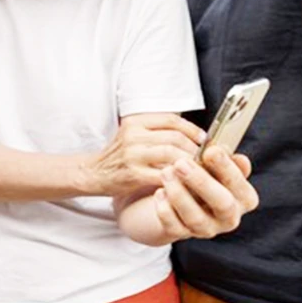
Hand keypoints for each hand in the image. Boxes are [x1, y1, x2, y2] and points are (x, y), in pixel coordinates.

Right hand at [89, 114, 204, 196]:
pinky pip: (163, 174)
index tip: (204, 139)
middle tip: (207, 158)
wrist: (94, 172)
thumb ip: (157, 131)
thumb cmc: (120, 155)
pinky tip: (186, 182)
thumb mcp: (134, 134)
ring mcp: (132, 154)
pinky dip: (178, 178)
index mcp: (135, 121)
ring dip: (189, 163)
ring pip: (171, 154)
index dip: (192, 129)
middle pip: (174, 137)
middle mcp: (133, 134)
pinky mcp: (133, 174)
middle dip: (195, 148)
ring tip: (199, 170)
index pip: (171, 119)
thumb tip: (193, 135)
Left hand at [153, 146, 258, 240]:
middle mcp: (228, 218)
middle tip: (181, 163)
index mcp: (243, 198)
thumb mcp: (214, 166)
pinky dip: (165, 209)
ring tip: (166, 172)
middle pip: (222, 204)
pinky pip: (174, 226)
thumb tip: (230, 152)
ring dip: (179, 193)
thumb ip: (223, 159)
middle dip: (202, 182)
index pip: (240, 185)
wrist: (178, 198)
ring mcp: (206, 228)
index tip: (210, 150)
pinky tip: (159, 191)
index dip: (226, 168)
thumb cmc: (202, 175)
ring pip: (195, 217)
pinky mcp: (181, 234)